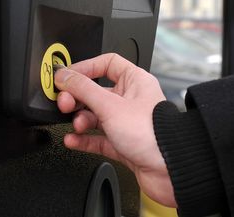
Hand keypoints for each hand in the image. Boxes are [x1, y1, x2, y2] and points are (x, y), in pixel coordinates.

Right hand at [54, 53, 175, 207]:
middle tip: (65, 103)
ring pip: (96, 116)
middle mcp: (132, 99)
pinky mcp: (123, 144)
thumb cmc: (152, 133)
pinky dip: (84, 139)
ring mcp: (127, 122)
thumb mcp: (110, 105)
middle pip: (96, 91)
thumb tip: (64, 76)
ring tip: (76, 125)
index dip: (85, 68)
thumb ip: (83, 89)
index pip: (107, 64)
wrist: (169, 169)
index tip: (67, 76)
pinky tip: (73, 140)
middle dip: (78, 98)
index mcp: (135, 81)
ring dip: (81, 120)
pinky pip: (98, 138)